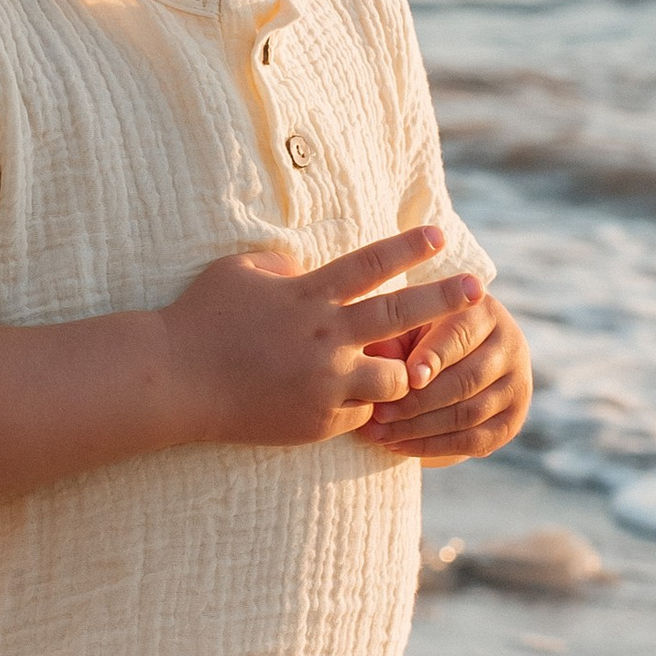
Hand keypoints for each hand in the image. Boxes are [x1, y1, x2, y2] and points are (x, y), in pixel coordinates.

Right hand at [160, 227, 485, 449]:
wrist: (176, 381)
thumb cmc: (199, 319)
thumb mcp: (239, 272)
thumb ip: (281, 266)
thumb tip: (305, 266)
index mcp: (308, 296)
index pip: (370, 265)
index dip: (407, 247)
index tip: (440, 234)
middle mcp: (325, 337)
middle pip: (401, 316)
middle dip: (445, 299)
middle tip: (479, 289)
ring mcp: (324, 382)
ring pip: (394, 378)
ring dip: (400, 372)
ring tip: (399, 371)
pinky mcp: (318, 421)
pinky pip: (359, 414)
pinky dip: (357, 406)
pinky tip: (341, 403)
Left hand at [363, 287, 531, 465]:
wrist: (449, 361)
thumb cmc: (415, 337)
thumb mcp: (404, 327)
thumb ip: (392, 339)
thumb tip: (378, 359)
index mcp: (483, 310)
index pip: (461, 334)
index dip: (435, 357)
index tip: (409, 377)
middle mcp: (510, 344)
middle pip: (466, 379)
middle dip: (418, 401)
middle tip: (378, 414)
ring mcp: (517, 385)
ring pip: (469, 413)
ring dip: (419, 428)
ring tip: (380, 433)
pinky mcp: (511, 422)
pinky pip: (473, 441)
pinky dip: (432, 447)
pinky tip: (398, 446)